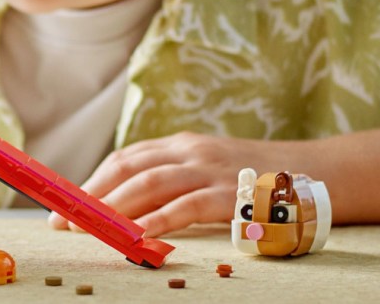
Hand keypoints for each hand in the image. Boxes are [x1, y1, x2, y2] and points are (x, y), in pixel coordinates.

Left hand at [47, 132, 314, 237]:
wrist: (315, 176)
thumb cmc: (254, 180)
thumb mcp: (208, 169)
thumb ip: (172, 181)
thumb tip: (127, 206)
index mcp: (181, 145)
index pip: (126, 158)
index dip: (92, 180)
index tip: (67, 202)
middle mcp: (190, 151)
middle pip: (129, 168)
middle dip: (91, 195)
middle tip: (64, 221)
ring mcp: (210, 170)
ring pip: (150, 184)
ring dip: (114, 207)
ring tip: (89, 227)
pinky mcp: (231, 193)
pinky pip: (186, 207)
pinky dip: (158, 221)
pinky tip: (136, 235)